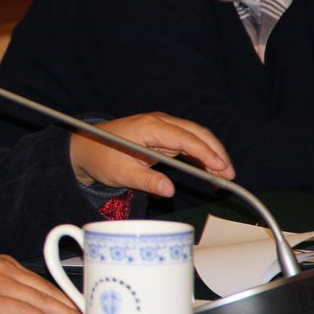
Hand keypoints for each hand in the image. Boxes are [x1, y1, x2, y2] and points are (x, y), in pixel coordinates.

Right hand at [0, 253, 83, 313]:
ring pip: (37, 299)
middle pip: (43, 289)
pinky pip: (20, 308)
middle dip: (66, 305)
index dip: (59, 296)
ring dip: (59, 312)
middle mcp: (4, 270)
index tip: (72, 306)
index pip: (39, 282)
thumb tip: (14, 306)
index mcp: (3, 263)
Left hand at [70, 112, 233, 196]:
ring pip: (195, 137)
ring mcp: (161, 127)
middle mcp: (158, 122)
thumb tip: (169, 190)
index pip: (184, 137)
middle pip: (196, 133)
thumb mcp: (120, 173)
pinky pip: (187, 143)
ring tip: (224, 178)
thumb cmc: (100, 158)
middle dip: (216, 153)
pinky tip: (210, 172)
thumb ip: (145, 181)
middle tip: (229, 176)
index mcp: (148, 127)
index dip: (206, 153)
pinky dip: (201, 156)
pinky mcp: (162, 136)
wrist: (85, 148)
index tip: (222, 168)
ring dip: (212, 154)